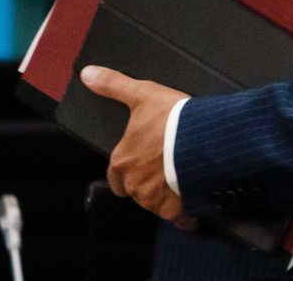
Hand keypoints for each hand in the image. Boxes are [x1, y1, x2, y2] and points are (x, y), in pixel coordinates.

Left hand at [80, 65, 196, 226]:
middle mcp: (133, 184)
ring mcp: (154, 200)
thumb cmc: (173, 118)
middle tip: (169, 168)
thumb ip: (114, 86)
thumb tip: (88, 74)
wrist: (204, 140)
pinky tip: (196, 205)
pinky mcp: (176, 210)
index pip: (116, 175)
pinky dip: (187, 215)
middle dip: (150, 183)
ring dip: (168, 197)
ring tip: (185, 181)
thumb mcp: (143, 94)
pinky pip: (180, 218)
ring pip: (156, 204)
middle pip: (137, 191)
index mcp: (122, 161)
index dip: (131, 168)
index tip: (146, 161)